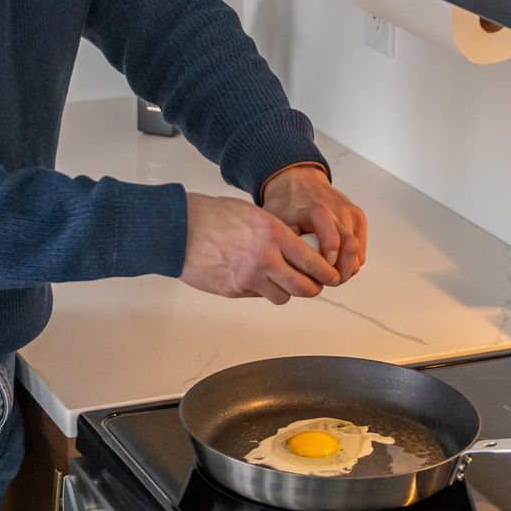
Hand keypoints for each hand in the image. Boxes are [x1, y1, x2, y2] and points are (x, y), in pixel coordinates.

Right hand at [180, 193, 340, 304]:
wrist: (179, 230)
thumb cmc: (211, 216)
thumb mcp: (254, 214)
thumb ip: (277, 231)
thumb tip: (296, 244)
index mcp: (274, 235)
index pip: (314, 262)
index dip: (327, 273)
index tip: (331, 276)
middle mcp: (265, 259)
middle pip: (304, 287)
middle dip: (313, 288)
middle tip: (314, 285)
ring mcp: (249, 278)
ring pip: (282, 297)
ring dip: (285, 291)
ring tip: (280, 280)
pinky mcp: (234, 291)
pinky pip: (257, 296)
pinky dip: (260, 289)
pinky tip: (251, 276)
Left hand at [260, 165, 366, 281]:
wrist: (298, 180)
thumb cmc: (285, 202)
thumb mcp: (276, 219)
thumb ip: (282, 238)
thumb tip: (288, 259)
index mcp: (317, 210)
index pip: (333, 238)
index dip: (331, 260)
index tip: (324, 274)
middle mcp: (337, 210)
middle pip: (351, 247)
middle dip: (342, 270)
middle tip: (329, 282)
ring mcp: (350, 213)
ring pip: (358, 249)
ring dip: (348, 267)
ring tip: (332, 275)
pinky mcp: (357, 216)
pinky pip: (361, 245)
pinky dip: (354, 258)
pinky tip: (338, 263)